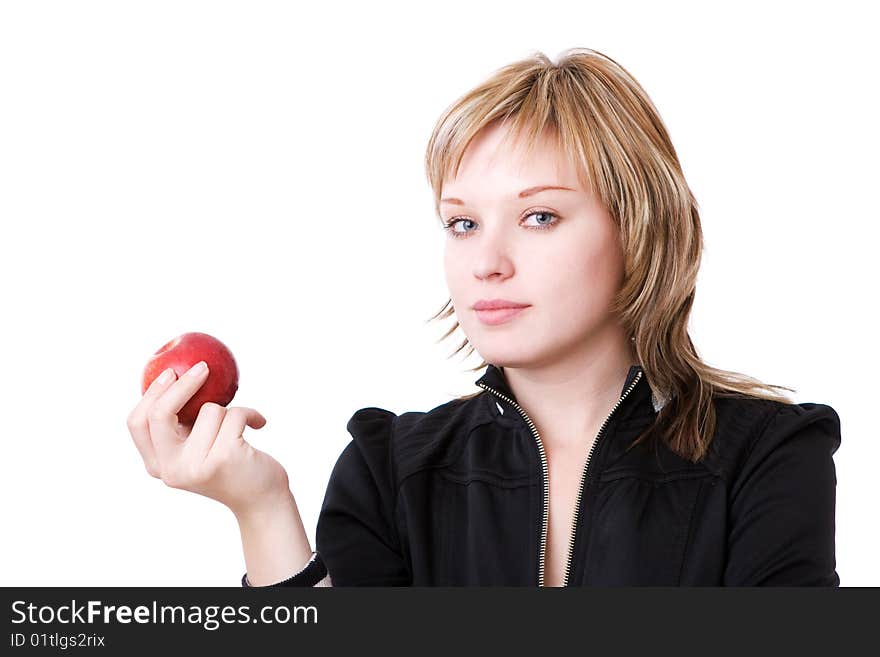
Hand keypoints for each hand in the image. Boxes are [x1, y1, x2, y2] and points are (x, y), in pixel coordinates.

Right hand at [126, 361, 289, 516]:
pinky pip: (234, 414)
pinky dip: (251, 413)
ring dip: (229, 410)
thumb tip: (175, 374)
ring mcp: (197, 465)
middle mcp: (172, 469)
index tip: (171, 372)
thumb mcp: (197, 448)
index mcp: (158, 465)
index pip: (137, 423)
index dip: (150, 394)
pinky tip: (259, 424)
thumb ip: (181, 425)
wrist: (262, 498)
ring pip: (209, 410)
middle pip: (160, 414)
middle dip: (182, 385)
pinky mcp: (224, 457)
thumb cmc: (230, 465)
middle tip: (203, 368)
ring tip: (240, 427)